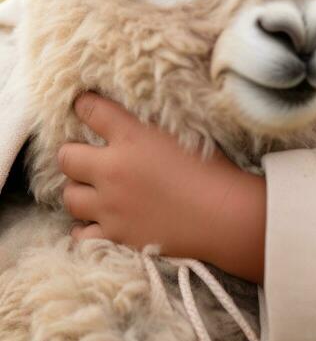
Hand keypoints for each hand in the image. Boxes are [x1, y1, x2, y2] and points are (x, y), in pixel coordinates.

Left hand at [58, 92, 266, 282]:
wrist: (223, 215)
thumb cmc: (212, 167)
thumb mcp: (183, 130)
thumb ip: (150, 122)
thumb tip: (134, 115)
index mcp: (131, 136)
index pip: (91, 111)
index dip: (83, 105)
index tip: (83, 106)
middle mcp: (112, 170)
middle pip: (67, 157)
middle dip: (72, 153)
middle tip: (86, 155)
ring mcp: (111, 206)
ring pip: (70, 196)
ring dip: (79, 189)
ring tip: (93, 188)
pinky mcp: (116, 235)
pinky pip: (81, 233)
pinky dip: (86, 226)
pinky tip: (99, 219)